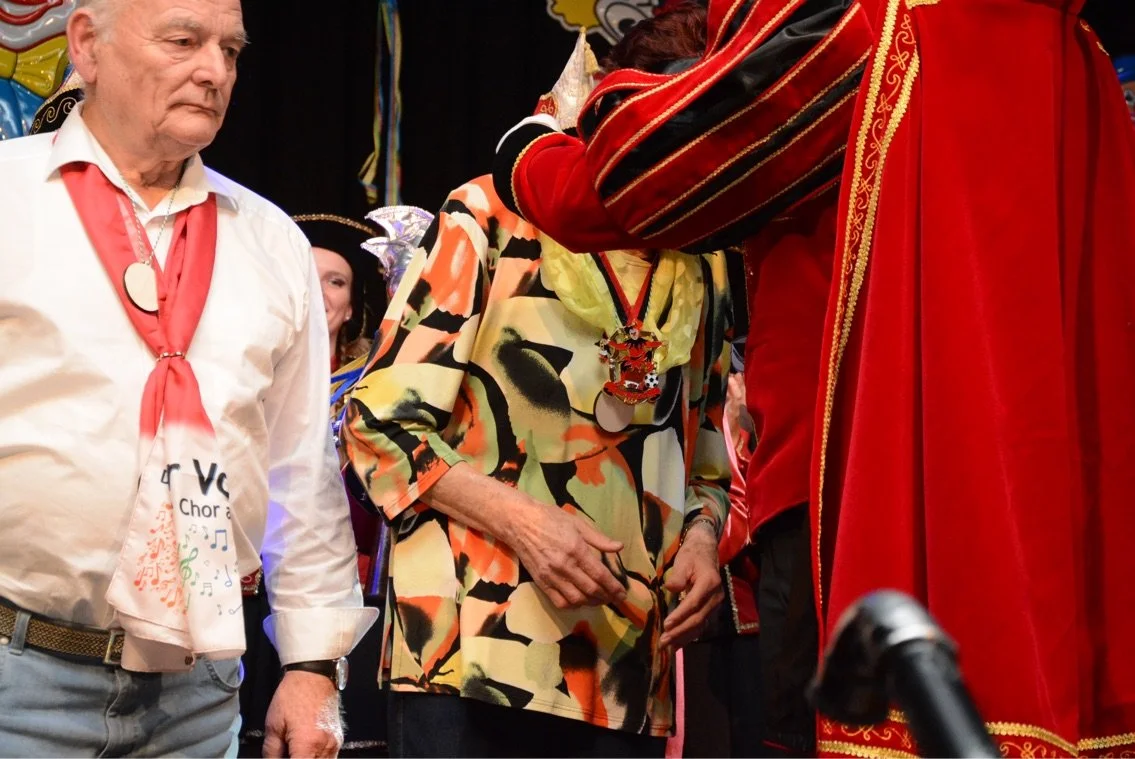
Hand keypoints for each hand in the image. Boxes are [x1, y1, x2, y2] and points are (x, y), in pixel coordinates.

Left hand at [262, 671, 341, 758]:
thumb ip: (271, 753)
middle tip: (287, 753)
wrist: (313, 675)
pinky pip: (329, 758)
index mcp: (307, 745)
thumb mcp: (273, 726)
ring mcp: (334, 743)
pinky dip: (317, 758)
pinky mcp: (338, 738)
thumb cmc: (293, 695)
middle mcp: (325, 746)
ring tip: (295, 751)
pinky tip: (305, 751)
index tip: (282, 758)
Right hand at [507, 497, 627, 609]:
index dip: (613, 587)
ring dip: (591, 603)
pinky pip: (559, 601)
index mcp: (576, 550)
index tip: (623, 593)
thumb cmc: (550, 518)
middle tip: (615, 598)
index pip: (600, 575)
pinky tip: (580, 600)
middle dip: (606, 597)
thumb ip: (599, 539)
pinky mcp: (541, 582)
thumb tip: (619, 547)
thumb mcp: (577, 523)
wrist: (520, 522)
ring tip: (600, 599)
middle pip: (591, 589)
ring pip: (576, 599)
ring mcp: (551, 576)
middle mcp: (565, 566)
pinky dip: (573, 605)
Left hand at [660, 522, 723, 649]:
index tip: (666, 625)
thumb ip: (678, 576)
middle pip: (697, 618)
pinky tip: (677, 644)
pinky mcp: (710, 609)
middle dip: (680, 632)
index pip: (693, 603)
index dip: (680, 615)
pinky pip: (700, 625)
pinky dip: (689, 635)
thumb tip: (670, 588)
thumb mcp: (684, 560)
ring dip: (683, 637)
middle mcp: (715, 597)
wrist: (706, 552)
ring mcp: (715, 605)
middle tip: (663, 641)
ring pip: (700, 625)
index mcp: (709, 583)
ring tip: (668, 646)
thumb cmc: (692, 555)